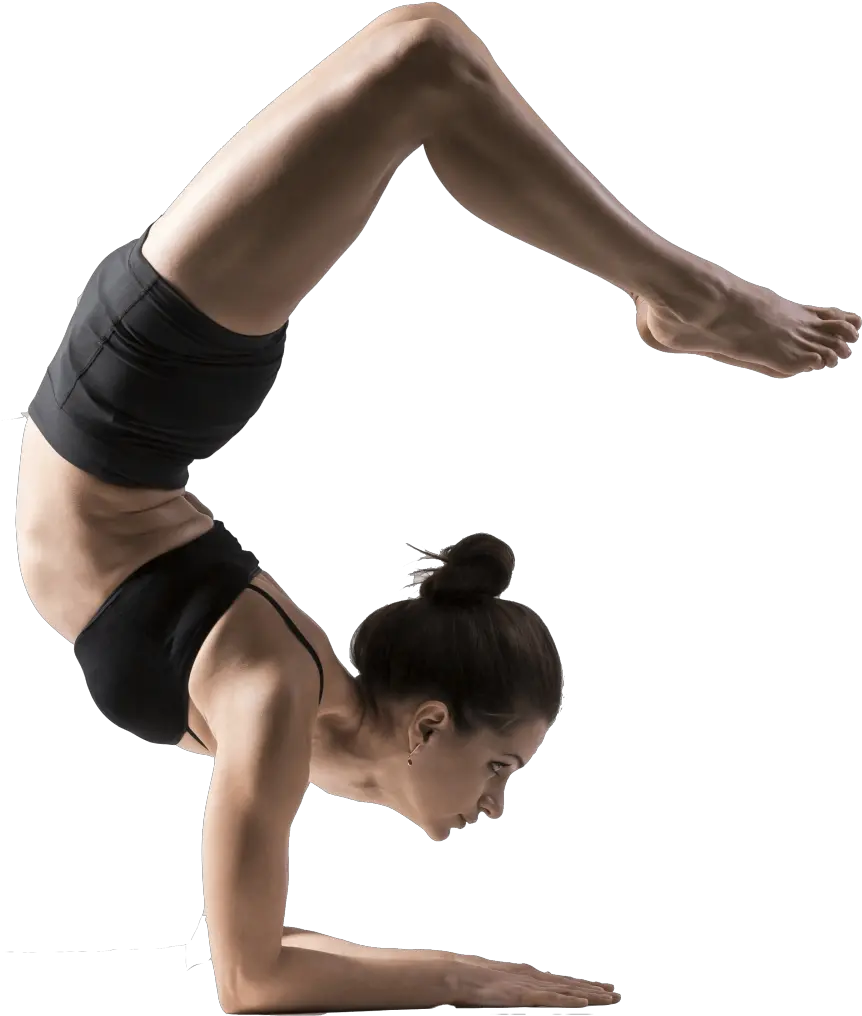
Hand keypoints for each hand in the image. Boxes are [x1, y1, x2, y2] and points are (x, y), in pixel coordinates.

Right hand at [446, 953, 619, 1008]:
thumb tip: (518, 992)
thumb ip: (514, 989)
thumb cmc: (475, 983)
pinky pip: (552, 999)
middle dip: (594, 990)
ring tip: (610, 997)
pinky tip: (585, 1002)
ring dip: (590, 994)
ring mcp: (531, 985)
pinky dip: (570, 1000)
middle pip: (570, 985)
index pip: (562, 983)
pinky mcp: (526, 994)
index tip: (602, 990)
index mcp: (529, 976)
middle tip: (615, 995)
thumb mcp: (500, 987)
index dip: (583, 987)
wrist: (460, 975)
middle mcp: (535, 978)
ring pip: (567, 990)